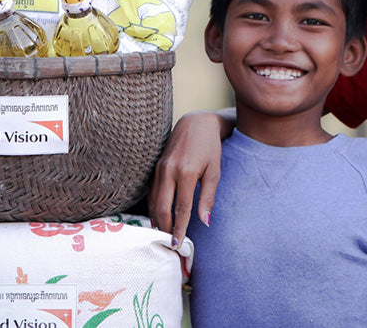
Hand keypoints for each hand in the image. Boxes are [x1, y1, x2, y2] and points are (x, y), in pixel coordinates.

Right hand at [148, 109, 233, 247]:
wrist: (196, 123)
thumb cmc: (209, 148)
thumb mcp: (214, 172)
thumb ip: (208, 197)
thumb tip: (205, 222)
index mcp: (185, 172)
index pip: (181, 208)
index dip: (180, 228)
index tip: (179, 244)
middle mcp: (169, 171)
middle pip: (163, 208)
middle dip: (165, 228)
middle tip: (169, 244)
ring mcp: (159, 168)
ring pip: (154, 201)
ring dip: (157, 219)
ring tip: (163, 235)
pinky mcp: (155, 167)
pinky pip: (152, 192)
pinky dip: (154, 207)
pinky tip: (158, 217)